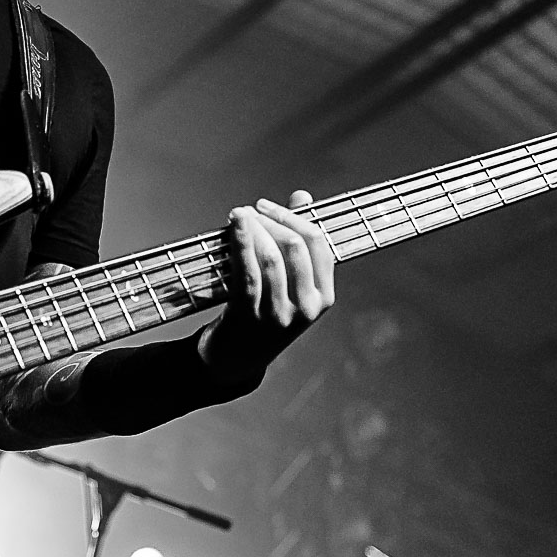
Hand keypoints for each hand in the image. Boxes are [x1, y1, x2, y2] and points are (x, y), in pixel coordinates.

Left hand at [202, 190, 335, 381]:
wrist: (236, 360)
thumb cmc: (263, 313)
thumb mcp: (289, 283)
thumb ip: (297, 240)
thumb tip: (302, 196)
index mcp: (323, 297)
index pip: (318, 244)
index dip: (292, 218)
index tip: (268, 207)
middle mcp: (306, 308)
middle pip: (295, 246)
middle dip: (270, 220)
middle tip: (250, 211)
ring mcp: (278, 314)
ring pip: (270, 256)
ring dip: (252, 228)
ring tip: (238, 216)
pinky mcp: (250, 316)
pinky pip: (246, 272)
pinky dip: (240, 242)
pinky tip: (233, 225)